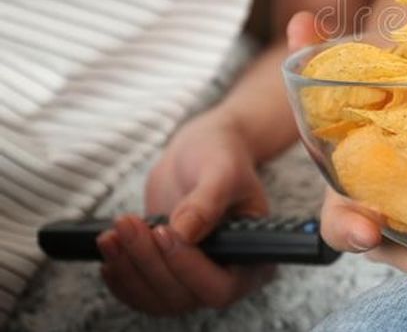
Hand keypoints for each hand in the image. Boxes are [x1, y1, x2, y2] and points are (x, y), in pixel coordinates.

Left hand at [97, 114, 271, 314]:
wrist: (200, 151)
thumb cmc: (222, 156)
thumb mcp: (223, 171)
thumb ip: (207, 202)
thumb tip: (184, 234)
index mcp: (254, 257)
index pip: (221, 287)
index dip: (189, 268)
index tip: (164, 233)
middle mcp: (226, 275)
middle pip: (183, 296)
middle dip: (149, 261)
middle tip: (128, 223)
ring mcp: (195, 278)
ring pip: (157, 298)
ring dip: (129, 269)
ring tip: (113, 232)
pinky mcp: (168, 273)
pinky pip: (141, 293)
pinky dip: (120, 275)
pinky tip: (109, 249)